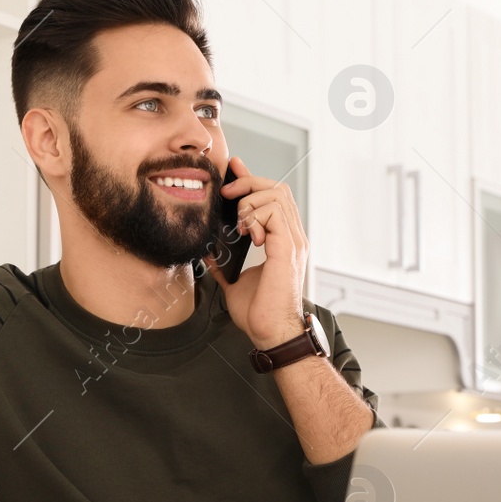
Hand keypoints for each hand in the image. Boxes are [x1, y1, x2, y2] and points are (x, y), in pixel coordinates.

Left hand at [206, 155, 308, 349]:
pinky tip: (247, 232)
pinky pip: (274, 212)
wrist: (270, 333)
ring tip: (239, 223)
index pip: (273, 198)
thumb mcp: (234, 279)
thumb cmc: (258, 313)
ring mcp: (293, 241)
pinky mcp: (288, 248)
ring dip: (250, 201)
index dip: (252, 179)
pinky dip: (256, 215)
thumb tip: (208, 249)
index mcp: (282, 241)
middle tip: (227, 193)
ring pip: (277, 194)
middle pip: (277, 188)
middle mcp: (291, 237)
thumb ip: (224, 262)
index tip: (233, 169)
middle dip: (248, 182)